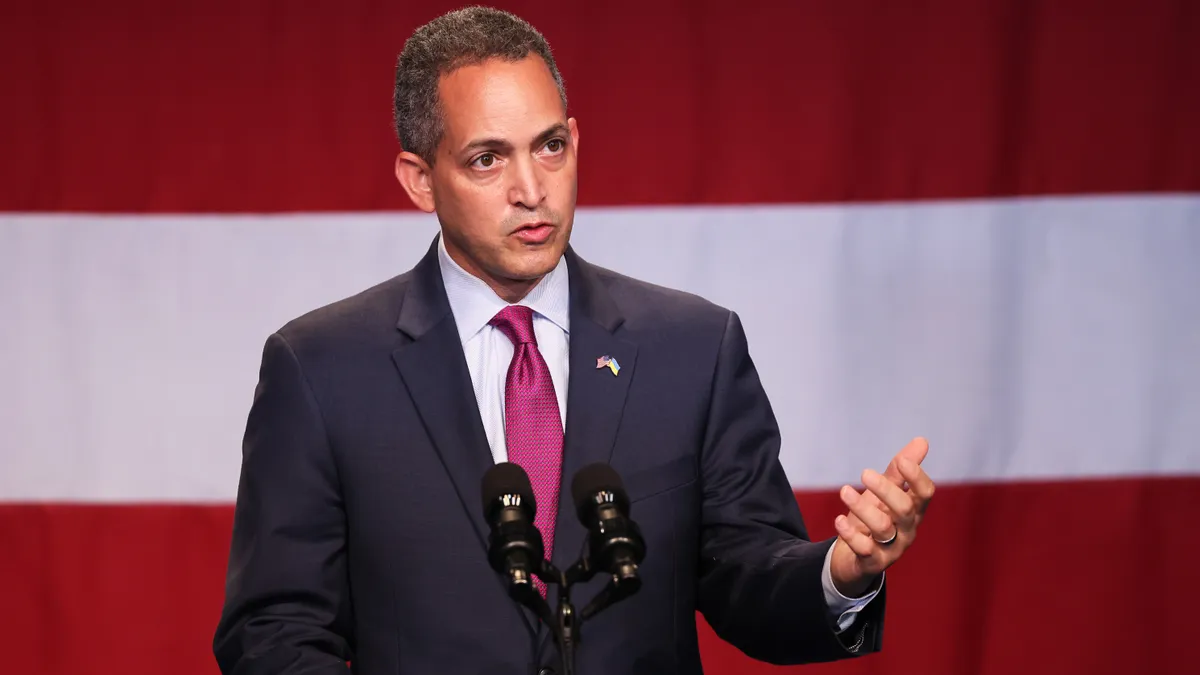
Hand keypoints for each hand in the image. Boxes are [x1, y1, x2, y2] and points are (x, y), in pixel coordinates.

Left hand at [829, 437, 934, 596]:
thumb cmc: (874, 519)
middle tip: (865, 473)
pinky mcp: (872, 562)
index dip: (917, 477)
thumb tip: (922, 441)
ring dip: (862, 508)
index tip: (902, 461)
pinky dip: (851, 534)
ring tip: (844, 491)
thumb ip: (900, 470)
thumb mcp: (885, 493)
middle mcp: (907, 530)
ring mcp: (891, 548)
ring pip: (883, 528)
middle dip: (886, 489)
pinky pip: (864, 549)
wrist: (854, 558)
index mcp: (913, 510)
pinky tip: (839, 520)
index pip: (925, 494)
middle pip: (905, 509)